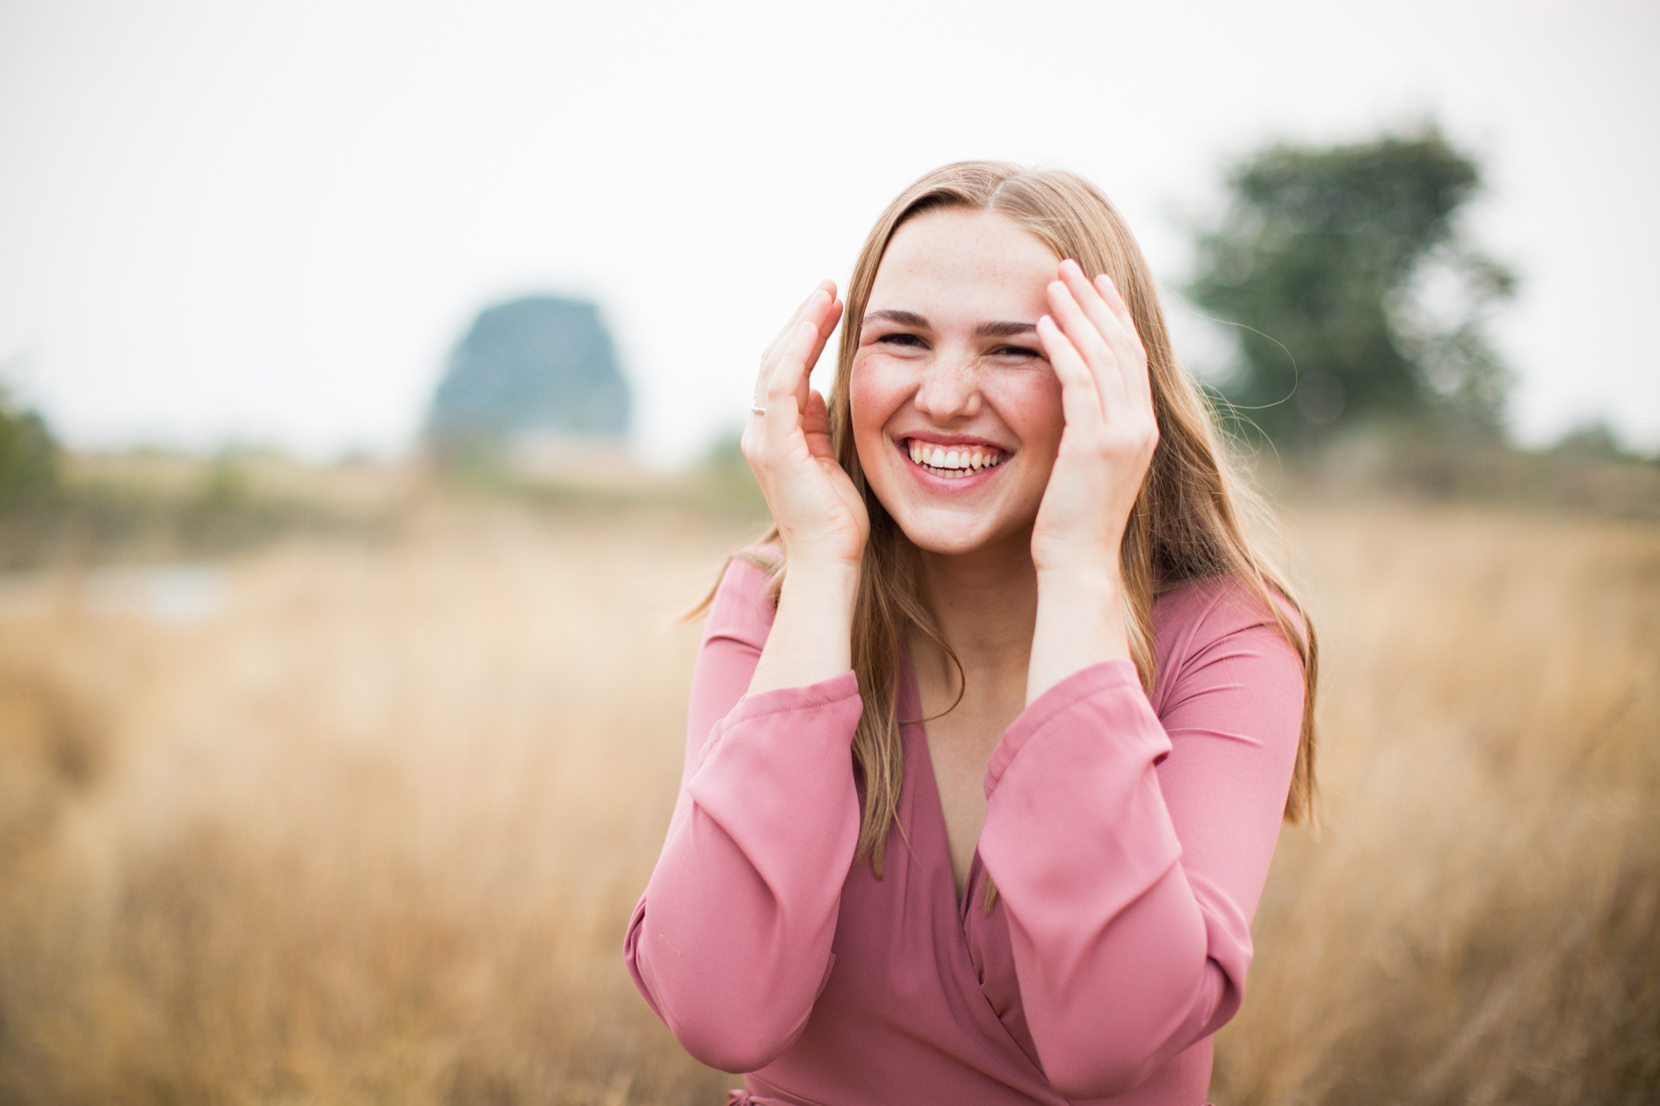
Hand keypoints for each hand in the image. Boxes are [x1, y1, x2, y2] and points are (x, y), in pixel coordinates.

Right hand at [741, 282, 868, 570]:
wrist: (829, 560)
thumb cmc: (836, 521)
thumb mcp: (830, 459)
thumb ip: (818, 426)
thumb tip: (817, 394)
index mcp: (774, 436)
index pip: (783, 372)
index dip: (805, 335)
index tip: (831, 306)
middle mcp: (760, 433)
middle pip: (774, 360)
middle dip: (803, 320)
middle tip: (829, 288)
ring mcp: (764, 439)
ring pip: (775, 364)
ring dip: (802, 324)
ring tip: (826, 294)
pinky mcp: (776, 445)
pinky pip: (781, 385)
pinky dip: (797, 350)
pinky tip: (816, 324)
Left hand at [1030, 259, 1158, 580]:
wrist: (1079, 567)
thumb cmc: (1073, 527)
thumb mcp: (1086, 470)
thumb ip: (1088, 433)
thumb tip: (1072, 407)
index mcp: (1142, 429)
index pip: (1132, 358)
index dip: (1115, 317)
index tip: (1097, 285)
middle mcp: (1140, 426)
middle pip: (1122, 346)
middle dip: (1097, 302)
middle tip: (1073, 266)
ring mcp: (1123, 434)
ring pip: (1103, 355)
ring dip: (1077, 313)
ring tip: (1054, 280)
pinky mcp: (1095, 444)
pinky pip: (1079, 380)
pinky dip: (1063, 347)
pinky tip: (1043, 323)